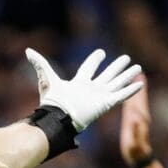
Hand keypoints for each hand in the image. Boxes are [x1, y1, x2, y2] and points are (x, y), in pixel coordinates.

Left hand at [25, 48, 142, 129]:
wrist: (61, 117)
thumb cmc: (53, 101)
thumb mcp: (47, 78)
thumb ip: (40, 64)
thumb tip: (28, 50)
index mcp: (79, 83)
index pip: (89, 68)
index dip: (95, 60)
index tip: (101, 53)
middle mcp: (91, 88)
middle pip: (107, 75)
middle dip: (116, 67)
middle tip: (126, 58)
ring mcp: (100, 96)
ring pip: (117, 83)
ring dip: (127, 75)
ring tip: (137, 67)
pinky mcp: (107, 103)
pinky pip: (121, 95)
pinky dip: (130, 90)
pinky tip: (139, 84)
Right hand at [120, 73, 151, 165]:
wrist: (138, 155)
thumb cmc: (134, 149)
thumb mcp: (134, 141)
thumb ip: (135, 129)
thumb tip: (134, 117)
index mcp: (139, 118)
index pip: (137, 101)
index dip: (137, 89)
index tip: (136, 78)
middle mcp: (140, 114)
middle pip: (139, 96)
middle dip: (138, 84)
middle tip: (137, 71)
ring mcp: (137, 116)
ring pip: (136, 98)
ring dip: (134, 86)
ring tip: (134, 75)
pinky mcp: (134, 118)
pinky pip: (131, 104)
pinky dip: (130, 95)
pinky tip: (127, 90)